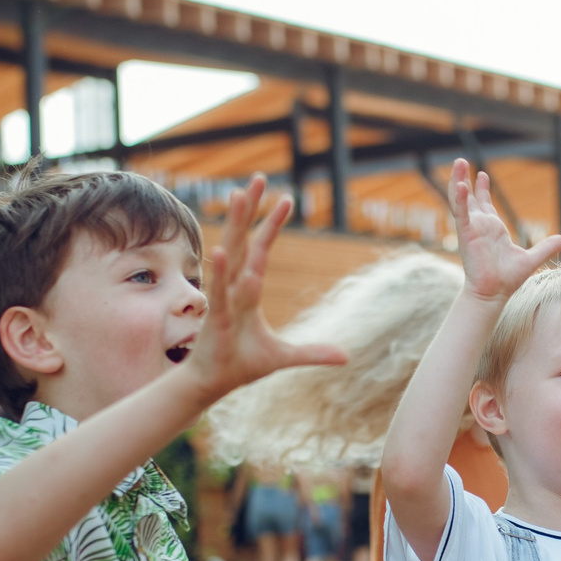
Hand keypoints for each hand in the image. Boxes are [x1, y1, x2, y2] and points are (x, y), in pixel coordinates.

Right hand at [183, 175, 346, 403]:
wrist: (213, 383)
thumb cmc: (240, 363)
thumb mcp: (283, 356)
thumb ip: (312, 353)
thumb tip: (346, 357)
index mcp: (247, 288)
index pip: (261, 248)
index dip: (272, 224)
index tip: (287, 198)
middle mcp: (234, 285)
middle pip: (244, 239)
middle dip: (251, 209)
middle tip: (258, 177)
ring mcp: (224, 299)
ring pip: (232, 255)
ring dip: (237, 225)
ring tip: (239, 196)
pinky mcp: (217, 318)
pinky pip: (222, 292)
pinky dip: (223, 272)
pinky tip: (223, 250)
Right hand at [450, 158, 560, 300]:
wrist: (494, 293)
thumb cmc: (507, 279)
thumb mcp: (531, 258)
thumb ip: (547, 247)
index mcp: (493, 230)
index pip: (484, 204)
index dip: (482, 189)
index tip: (481, 174)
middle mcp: (480, 226)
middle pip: (470, 198)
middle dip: (465, 179)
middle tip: (461, 162)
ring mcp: (472, 229)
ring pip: (461, 200)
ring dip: (458, 181)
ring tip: (458, 163)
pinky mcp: (466, 234)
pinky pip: (461, 213)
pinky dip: (459, 199)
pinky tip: (459, 185)